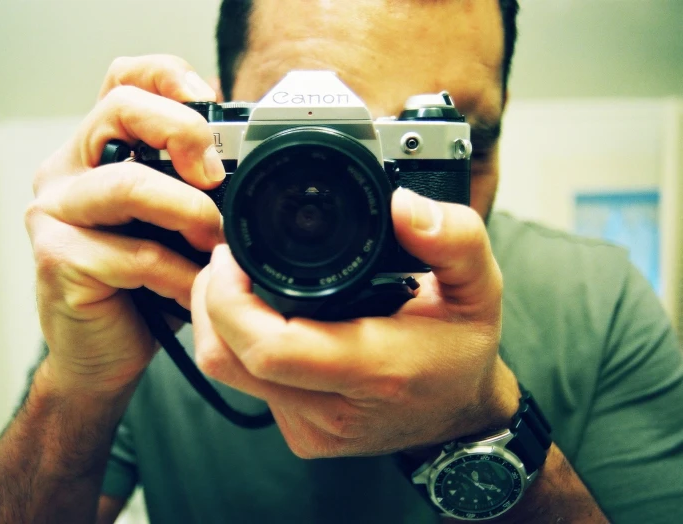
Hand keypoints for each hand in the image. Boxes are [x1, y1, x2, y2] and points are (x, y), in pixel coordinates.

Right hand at [26, 55, 223, 394]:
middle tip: (217, 176)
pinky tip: (191, 291)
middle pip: (122, 109)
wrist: (103, 354)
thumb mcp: (174, 226)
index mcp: (97, 151)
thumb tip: (249, 161)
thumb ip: (194, 188)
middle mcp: (67, 171)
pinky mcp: (57, 257)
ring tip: (213, 243)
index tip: (211, 105)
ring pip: (129, 183)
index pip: (124, 80)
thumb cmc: (142, 288)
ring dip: (190, 212)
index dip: (169, 77)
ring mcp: (55, 212)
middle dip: (185, 134)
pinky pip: (137, 255)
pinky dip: (179, 275)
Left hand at [191, 188, 519, 457]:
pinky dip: (239, 345)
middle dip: (212, 300)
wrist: (460, 417)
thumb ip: (453, 240)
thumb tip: (403, 205)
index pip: (270, 349)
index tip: (233, 254)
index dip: (231, 298)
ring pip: (227, 372)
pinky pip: (246, 385)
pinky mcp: (300, 434)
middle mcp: (334, 410)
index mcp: (376, 371)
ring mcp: (312, 429)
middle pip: (228, 358)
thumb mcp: (478, 288)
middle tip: (228, 258)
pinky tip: (263, 318)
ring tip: (238, 280)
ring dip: (219, 321)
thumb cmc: (463, 351)